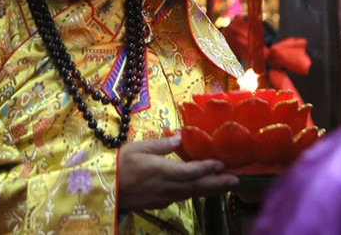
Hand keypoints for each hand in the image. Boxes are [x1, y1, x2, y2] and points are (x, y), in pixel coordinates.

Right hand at [117, 135, 238, 211]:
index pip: (191, 171)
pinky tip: (199, 189)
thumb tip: (180, 137)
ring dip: (210, 190)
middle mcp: (167, 187)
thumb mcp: (137, 147)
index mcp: (161, 171)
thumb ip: (161, 144)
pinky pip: (181, 197)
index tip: (222, 164)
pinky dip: (195, 193)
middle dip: (218, 184)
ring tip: (224, 185)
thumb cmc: (117, 164)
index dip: (208, 168)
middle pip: (198, 187)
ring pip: (192, 194)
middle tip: (236, 180)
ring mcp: (164, 198)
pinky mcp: (159, 204)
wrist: (103, 190)